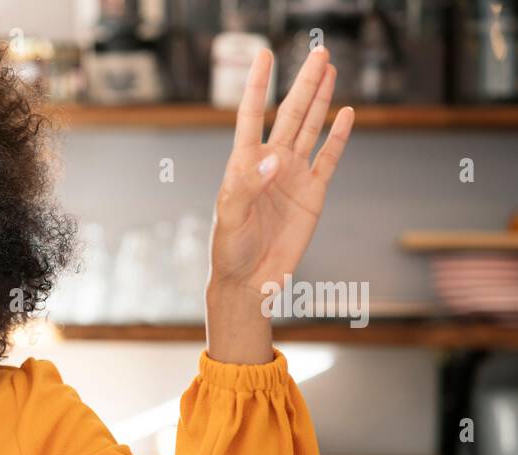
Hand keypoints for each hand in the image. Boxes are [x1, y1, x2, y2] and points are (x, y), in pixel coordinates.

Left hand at [206, 45, 354, 363]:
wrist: (250, 281)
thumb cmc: (230, 250)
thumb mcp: (230, 218)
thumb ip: (247, 186)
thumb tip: (273, 157)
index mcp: (244, 164)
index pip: (252, 116)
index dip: (258, 85)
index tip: (264, 55)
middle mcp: (270, 163)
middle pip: (291, 114)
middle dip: (304, 83)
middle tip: (318, 52)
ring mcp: (293, 176)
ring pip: (310, 128)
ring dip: (320, 99)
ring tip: (328, 69)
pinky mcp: (313, 194)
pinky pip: (329, 158)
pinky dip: (338, 137)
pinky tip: (346, 113)